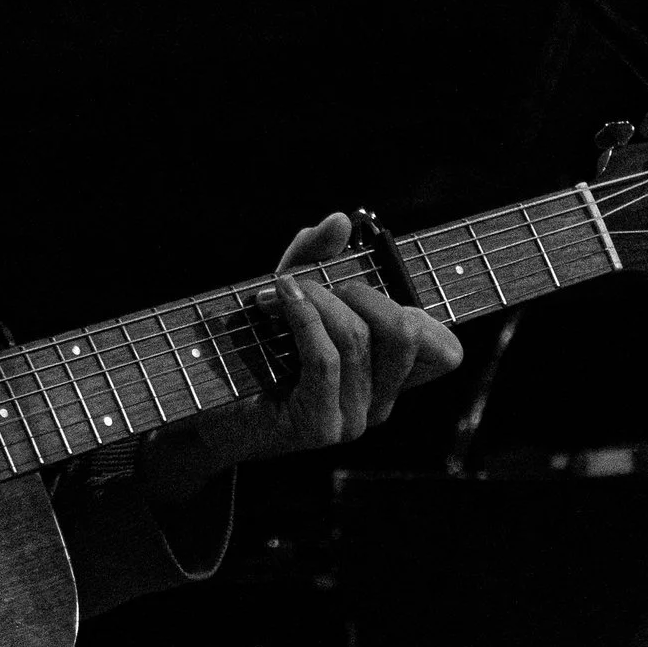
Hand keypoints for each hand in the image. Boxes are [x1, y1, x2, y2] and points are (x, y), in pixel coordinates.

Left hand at [140, 213, 463, 497]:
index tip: (365, 280)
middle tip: (314, 281)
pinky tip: (277, 296)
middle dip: (360, 290)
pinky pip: (326, 359)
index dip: (419, 307)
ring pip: (358, 339)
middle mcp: (381, 403)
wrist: (202, 409)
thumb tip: (340, 220)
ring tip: (279, 288)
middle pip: (405, 333)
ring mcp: (354, 420)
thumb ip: (316, 259)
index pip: (444, 350)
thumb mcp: (289, 296)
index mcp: (387, 378)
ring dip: (316, 298)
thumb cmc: (249, 352)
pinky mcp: (320, 426)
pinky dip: (302, 317)